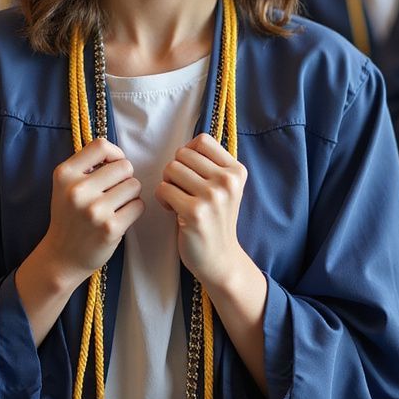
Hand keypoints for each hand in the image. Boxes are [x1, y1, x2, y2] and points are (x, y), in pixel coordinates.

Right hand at [40, 138, 144, 288]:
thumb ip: (87, 166)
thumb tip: (119, 155)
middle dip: (125, 177)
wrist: (62, 256)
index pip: (101, 146)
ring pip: (134, 185)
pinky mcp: (110, 228)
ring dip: (130, 194)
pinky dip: (134, 210)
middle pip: (124, 166)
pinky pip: (138, 206)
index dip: (115, 153)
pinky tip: (120, 217)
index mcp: (65, 174)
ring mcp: (94, 210)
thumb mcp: (65, 185)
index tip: (113, 166)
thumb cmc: (69, 216)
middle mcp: (77, 190)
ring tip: (116, 205)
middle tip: (115, 191)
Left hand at [156, 133, 248, 288]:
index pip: (202, 141)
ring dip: (168, 184)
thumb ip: (211, 165)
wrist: (220, 258)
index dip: (189, 153)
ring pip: (171, 169)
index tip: (190, 171)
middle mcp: (227, 182)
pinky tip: (173, 210)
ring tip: (178, 199)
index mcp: (236, 171)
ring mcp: (212, 197)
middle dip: (176, 170)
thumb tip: (186, 147)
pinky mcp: (194, 213)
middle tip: (182, 189)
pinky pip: (163, 189)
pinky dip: (162, 198)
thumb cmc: (216, 219)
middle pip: (182, 154)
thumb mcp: (225, 188)